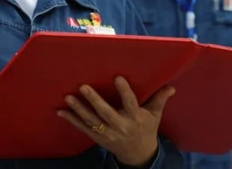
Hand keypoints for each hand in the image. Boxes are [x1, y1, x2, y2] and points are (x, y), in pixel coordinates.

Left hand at [57, 76, 175, 167]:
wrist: (138, 154)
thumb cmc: (146, 129)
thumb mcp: (155, 115)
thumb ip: (160, 99)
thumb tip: (171, 86)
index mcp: (136, 118)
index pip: (130, 103)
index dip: (124, 91)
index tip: (117, 77)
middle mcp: (121, 126)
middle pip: (106, 113)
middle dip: (94, 100)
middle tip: (83, 87)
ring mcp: (108, 134)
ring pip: (92, 121)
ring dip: (79, 110)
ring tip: (68, 97)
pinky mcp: (98, 138)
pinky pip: (83, 129)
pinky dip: (72, 120)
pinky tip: (61, 111)